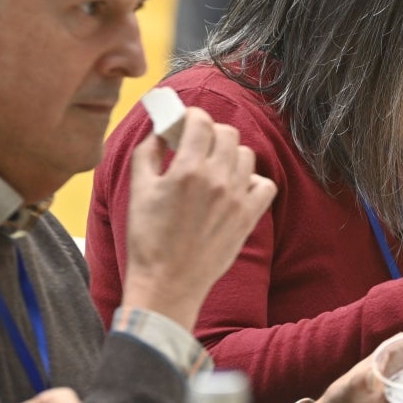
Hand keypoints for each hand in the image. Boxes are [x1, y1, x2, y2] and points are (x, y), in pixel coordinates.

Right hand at [122, 107, 277, 329]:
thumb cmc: (147, 240)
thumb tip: (160, 129)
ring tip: (215, 167)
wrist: (167, 285)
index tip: (186, 123)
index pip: (202, 121)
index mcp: (187, 170)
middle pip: (227, 134)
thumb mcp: (137, 191)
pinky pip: (264, 185)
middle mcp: (217, 180)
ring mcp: (236, 199)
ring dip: (230, 155)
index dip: (192, 116)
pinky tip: (235, 188)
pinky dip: (253, 182)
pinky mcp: (249, 218)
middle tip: (198, 145)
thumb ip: (147, 152)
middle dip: (211, 133)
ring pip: (246, 155)